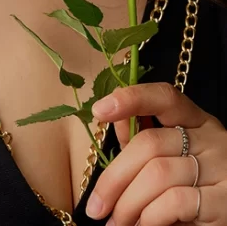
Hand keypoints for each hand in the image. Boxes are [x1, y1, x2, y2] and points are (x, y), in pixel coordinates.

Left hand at [83, 82, 226, 224]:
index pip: (165, 97)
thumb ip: (141, 138)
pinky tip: (142, 225)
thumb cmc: (191, 186)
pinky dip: (151, 216)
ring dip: (128, 203)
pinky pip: (176, 202)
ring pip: (158, 175)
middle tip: (96, 206)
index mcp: (196, 121)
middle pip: (150, 144)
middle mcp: (212, 140)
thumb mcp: (168, 156)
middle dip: (114, 177)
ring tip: (115, 222)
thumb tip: (110, 120)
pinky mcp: (225, 202)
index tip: (99, 110)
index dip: (131, 98)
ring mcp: (222, 169)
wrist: (226, 214)